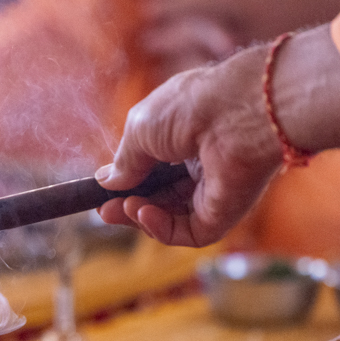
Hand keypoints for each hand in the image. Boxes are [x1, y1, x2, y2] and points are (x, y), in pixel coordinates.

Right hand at [95, 24, 339, 247]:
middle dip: (128, 206)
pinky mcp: (223, 214)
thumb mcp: (140, 129)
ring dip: (140, 217)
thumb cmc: (191, 108)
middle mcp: (201, 166)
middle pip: (158, 198)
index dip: (127, 183)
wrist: (236, 113)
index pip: (152, 171)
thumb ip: (125, 161)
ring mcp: (213, 192)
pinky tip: (144, 213)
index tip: (103, 191)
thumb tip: (106, 182)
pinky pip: (187, 232)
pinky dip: (161, 228)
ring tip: (123, 208)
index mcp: (185, 138)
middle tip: (105, 211)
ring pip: (169, 219)